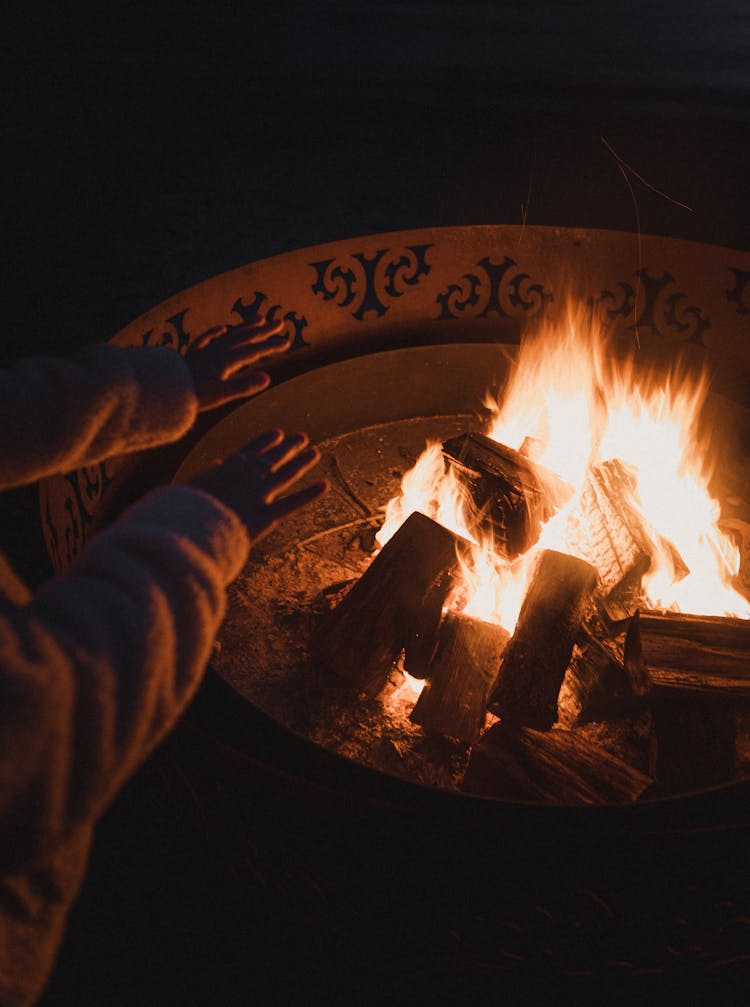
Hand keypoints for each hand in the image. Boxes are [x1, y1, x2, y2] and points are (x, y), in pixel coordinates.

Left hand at [184, 315, 289, 411]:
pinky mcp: (193, 355)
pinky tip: (222, 328)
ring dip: (245, 326)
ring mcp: (205, 351)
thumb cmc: (195, 396)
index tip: (287, 341)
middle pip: (244, 337)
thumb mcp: (222, 394)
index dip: (271, 346)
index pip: (254, 350)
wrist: (165, 391)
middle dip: (264, 330)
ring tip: (260, 318)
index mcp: (227, 360)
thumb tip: (267, 378)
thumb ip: (244, 386)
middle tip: (280, 322)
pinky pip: (206, 339)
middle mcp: (218, 351)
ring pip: (229, 334)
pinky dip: (216, 332)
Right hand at [192, 429, 328, 541]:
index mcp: (225, 471)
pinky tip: (325, 485)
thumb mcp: (188, 487)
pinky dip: (309, 494)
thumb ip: (206, 473)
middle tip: (302, 438)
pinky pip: (292, 503)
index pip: (250, 451)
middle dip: (288, 447)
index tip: (278, 433)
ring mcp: (257, 496)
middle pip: (271, 459)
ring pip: (285, 475)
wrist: (188, 531)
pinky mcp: (265, 516)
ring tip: (315, 451)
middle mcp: (245, 479)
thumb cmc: (181, 513)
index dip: (265, 442)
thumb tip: (218, 461)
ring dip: (301, 462)